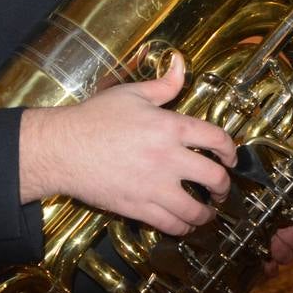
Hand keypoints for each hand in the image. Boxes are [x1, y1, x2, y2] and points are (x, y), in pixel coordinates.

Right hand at [18, 52, 235, 235]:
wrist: (62, 148)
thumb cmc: (94, 118)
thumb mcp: (132, 93)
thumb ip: (164, 84)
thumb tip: (181, 64)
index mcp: (170, 127)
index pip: (216, 140)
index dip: (231, 151)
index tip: (231, 158)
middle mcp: (168, 158)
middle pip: (214, 178)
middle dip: (224, 187)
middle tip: (222, 190)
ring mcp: (154, 186)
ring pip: (194, 210)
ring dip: (207, 214)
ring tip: (207, 213)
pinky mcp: (137, 207)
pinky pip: (169, 224)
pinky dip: (182, 228)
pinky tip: (183, 225)